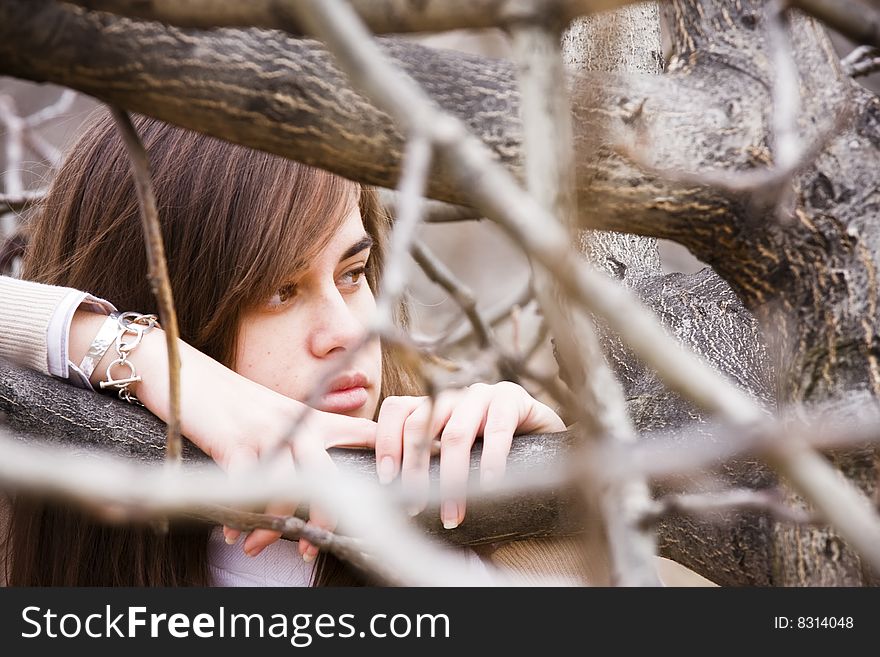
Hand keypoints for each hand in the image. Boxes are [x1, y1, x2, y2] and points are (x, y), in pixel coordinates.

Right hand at [70, 311, 376, 558]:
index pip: (363, 431)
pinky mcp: (234, 443)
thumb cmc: (232, 400)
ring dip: (276, 526)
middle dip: (326, 518)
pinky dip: (239, 517)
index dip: (387, 456)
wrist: (184, 372)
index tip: (405, 490)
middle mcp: (295, 423)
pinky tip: (233, 533)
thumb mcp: (277, 410)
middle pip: (328, 476)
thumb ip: (303, 434)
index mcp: (311, 416)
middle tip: (311, 549)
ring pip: (288, 488)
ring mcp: (266, 432)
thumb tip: (320, 473)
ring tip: (261, 547)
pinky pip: (246, 489)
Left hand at [374, 381, 563, 528]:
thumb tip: (385, 485)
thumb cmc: (494, 456)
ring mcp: (483, 393)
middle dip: (414, 468)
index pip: (397, 409)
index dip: (386, 441)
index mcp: (434, 405)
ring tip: (452, 512)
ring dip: (451, 477)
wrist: (547, 443)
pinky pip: (498, 429)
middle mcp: (454, 395)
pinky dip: (491, 462)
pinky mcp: (513, 398)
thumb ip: (425, 462)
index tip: (386, 479)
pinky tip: (490, 486)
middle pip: (420, 422)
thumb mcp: (455, 458)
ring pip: (455, 432)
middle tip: (415, 506)